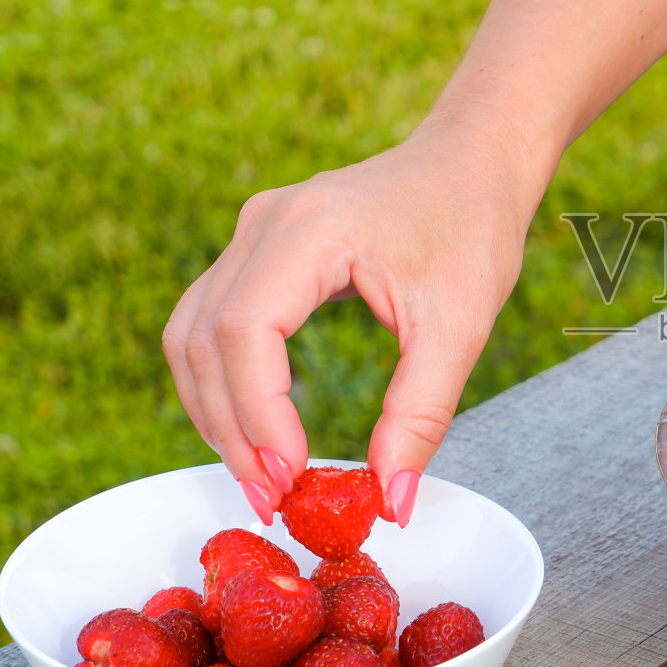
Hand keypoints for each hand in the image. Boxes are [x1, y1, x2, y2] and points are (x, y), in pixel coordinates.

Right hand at [162, 120, 540, 525]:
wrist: (473, 162)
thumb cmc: (474, 229)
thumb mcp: (460, 328)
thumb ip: (421, 416)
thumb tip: (394, 503)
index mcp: (312, 229)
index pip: (245, 330)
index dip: (257, 413)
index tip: (292, 476)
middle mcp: (265, 223)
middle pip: (203, 340)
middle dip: (231, 429)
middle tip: (273, 499)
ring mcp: (254, 231)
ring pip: (193, 335)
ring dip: (218, 413)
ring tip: (264, 479)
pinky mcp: (259, 248)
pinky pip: (212, 322)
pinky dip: (225, 384)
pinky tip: (258, 433)